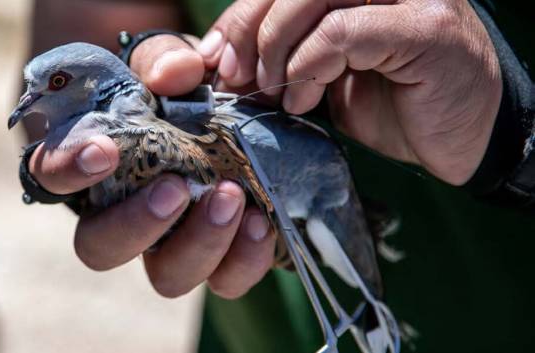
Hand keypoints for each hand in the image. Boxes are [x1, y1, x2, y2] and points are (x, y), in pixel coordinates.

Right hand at [28, 37, 275, 297]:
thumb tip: (177, 72)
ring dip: (199, 244)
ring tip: (232, 198)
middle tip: (176, 187)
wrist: (225, 110)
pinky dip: (245, 258)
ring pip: (165, 277)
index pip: (51, 175)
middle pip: (99, 248)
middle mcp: (117, 217)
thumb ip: (163, 59)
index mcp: (88, 165)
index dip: (69, 169)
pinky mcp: (217, 258)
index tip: (104, 150)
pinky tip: (262, 222)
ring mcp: (166, 245)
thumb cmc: (176, 85)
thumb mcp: (166, 59)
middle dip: (137, 224)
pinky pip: (225, 281)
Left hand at [196, 0, 501, 184]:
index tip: (216, 59)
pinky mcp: (424, 27)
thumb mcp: (318, 71)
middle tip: (238, 77)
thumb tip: (211, 55)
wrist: (458, 138)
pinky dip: (309, 68)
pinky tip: (306, 100)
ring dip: (277, 48)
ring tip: (274, 90)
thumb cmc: (388, 101)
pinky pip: (341, 32)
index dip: (238, 15)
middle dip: (249, 29)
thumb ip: (276, 51)